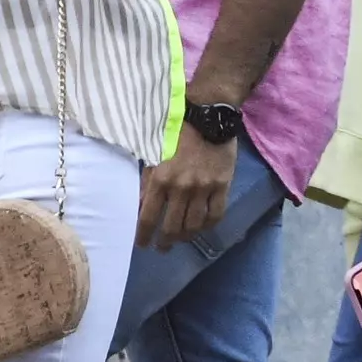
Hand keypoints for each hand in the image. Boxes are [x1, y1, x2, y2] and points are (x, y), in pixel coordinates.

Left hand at [138, 124, 235, 249]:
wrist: (209, 114)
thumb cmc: (176, 131)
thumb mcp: (153, 153)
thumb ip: (146, 180)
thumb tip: (139, 205)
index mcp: (160, 179)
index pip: (148, 218)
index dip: (144, 236)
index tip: (143, 244)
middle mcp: (182, 187)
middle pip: (172, 228)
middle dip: (165, 242)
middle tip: (162, 247)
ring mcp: (204, 188)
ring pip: (194, 225)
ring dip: (185, 237)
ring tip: (181, 239)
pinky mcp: (223, 185)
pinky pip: (216, 214)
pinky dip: (208, 226)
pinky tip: (202, 227)